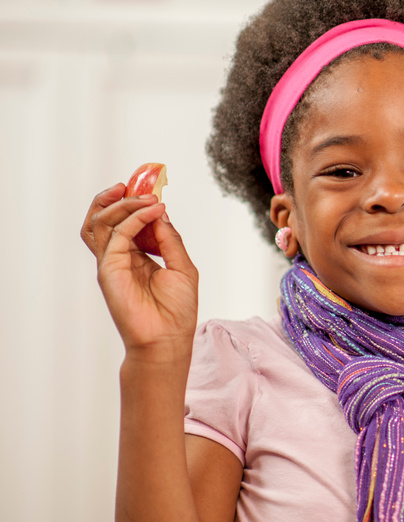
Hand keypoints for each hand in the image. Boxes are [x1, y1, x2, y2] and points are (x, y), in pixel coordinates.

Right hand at [82, 184, 198, 363]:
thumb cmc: (177, 309)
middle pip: (105, 217)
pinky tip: (153, 211)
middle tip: (140, 183)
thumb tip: (160, 211)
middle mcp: (120, 256)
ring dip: (123, 203)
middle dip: (120, 196)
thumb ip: (170, 239)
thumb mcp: (183, 266)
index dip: (137, 202)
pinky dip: (133, 219)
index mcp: (137, 256)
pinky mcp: (108, 269)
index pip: (128, 221)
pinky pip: (115, 236)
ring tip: (146, 195)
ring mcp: (111, 262)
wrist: (168, 339)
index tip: (154, 186)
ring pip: (101, 222)